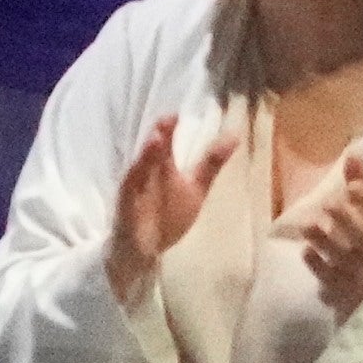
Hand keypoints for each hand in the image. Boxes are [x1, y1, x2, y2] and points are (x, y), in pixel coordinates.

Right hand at [112, 111, 223, 282]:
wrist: (147, 248)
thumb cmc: (169, 213)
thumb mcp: (195, 187)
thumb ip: (211, 163)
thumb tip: (235, 136)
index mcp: (163, 165)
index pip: (166, 142)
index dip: (169, 128)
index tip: (176, 115)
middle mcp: (147, 172)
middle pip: (153, 152)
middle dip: (159, 137)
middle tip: (168, 119)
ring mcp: (136, 190)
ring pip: (140, 170)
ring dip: (146, 156)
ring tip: (156, 140)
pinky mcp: (126, 208)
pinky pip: (130, 196)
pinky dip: (134, 186)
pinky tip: (138, 175)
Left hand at [290, 146, 362, 313]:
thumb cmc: (360, 247)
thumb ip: (358, 186)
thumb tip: (353, 152)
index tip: (352, 185)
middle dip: (349, 221)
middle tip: (329, 203)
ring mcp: (356, 276)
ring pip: (344, 260)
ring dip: (327, 242)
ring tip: (308, 225)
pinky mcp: (341, 293)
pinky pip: (329, 281)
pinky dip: (318, 266)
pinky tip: (306, 252)